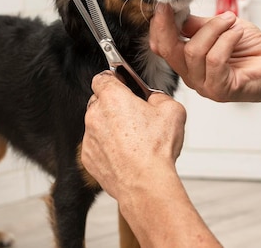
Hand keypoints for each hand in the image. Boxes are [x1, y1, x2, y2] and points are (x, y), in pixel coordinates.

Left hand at [81, 71, 185, 199]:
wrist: (145, 183)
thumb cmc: (155, 149)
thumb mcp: (172, 110)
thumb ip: (159, 96)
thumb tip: (154, 98)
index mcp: (112, 97)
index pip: (102, 77)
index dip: (113, 80)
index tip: (122, 85)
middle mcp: (95, 114)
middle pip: (99, 101)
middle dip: (114, 105)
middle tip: (134, 116)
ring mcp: (89, 136)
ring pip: (97, 124)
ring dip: (110, 127)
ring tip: (132, 140)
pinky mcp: (88, 157)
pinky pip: (96, 145)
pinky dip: (107, 147)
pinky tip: (125, 154)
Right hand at [150, 4, 260, 103]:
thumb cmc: (252, 50)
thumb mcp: (219, 29)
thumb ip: (196, 24)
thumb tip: (176, 10)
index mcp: (187, 61)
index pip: (161, 45)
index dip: (159, 24)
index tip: (165, 3)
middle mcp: (192, 76)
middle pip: (168, 50)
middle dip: (170, 24)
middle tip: (178, 5)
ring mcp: (205, 85)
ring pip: (194, 51)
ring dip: (214, 29)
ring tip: (230, 21)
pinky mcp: (221, 90)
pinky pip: (214, 60)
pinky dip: (226, 40)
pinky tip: (237, 34)